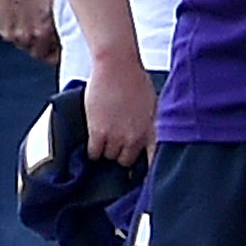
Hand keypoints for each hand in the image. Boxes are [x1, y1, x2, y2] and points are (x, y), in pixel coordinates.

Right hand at [0, 0, 60, 62]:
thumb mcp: (52, 10)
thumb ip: (55, 29)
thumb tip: (62, 41)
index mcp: (44, 31)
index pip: (51, 56)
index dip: (54, 54)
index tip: (56, 52)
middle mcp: (30, 36)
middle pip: (37, 54)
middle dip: (41, 49)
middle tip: (44, 40)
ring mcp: (16, 36)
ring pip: (24, 47)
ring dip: (28, 42)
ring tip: (30, 27)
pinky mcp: (4, 33)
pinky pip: (13, 40)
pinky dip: (16, 35)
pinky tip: (19, 22)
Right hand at [82, 43, 154, 165]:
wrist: (117, 66)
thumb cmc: (136, 80)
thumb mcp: (153, 107)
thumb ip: (151, 126)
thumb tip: (149, 140)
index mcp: (152, 132)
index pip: (152, 163)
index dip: (147, 173)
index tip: (142, 179)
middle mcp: (135, 138)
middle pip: (126, 161)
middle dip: (121, 155)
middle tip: (116, 146)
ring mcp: (116, 136)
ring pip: (109, 157)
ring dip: (106, 151)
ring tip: (104, 139)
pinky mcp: (98, 132)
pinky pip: (94, 153)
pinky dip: (93, 152)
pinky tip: (93, 144)